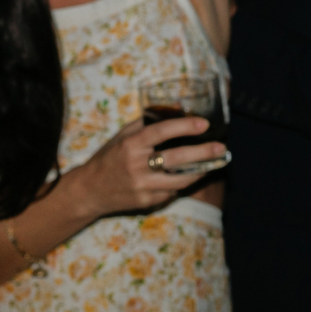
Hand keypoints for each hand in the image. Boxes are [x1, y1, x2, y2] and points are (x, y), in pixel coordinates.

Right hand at [69, 118, 224, 216]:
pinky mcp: (148, 201)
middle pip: (177, 159)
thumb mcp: (122, 136)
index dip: (184, 126)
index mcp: (130, 145)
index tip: (204, 124)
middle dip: (203, 153)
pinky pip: (172, 192)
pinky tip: (192, 176)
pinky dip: (183, 183)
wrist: (89, 191)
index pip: (161, 132)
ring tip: (214, 163)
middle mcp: (137, 166)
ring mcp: (143, 186)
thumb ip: (146, 124)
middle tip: (221, 148)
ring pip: (180, 180)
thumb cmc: (109, 158)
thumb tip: (175, 109)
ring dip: (200, 172)